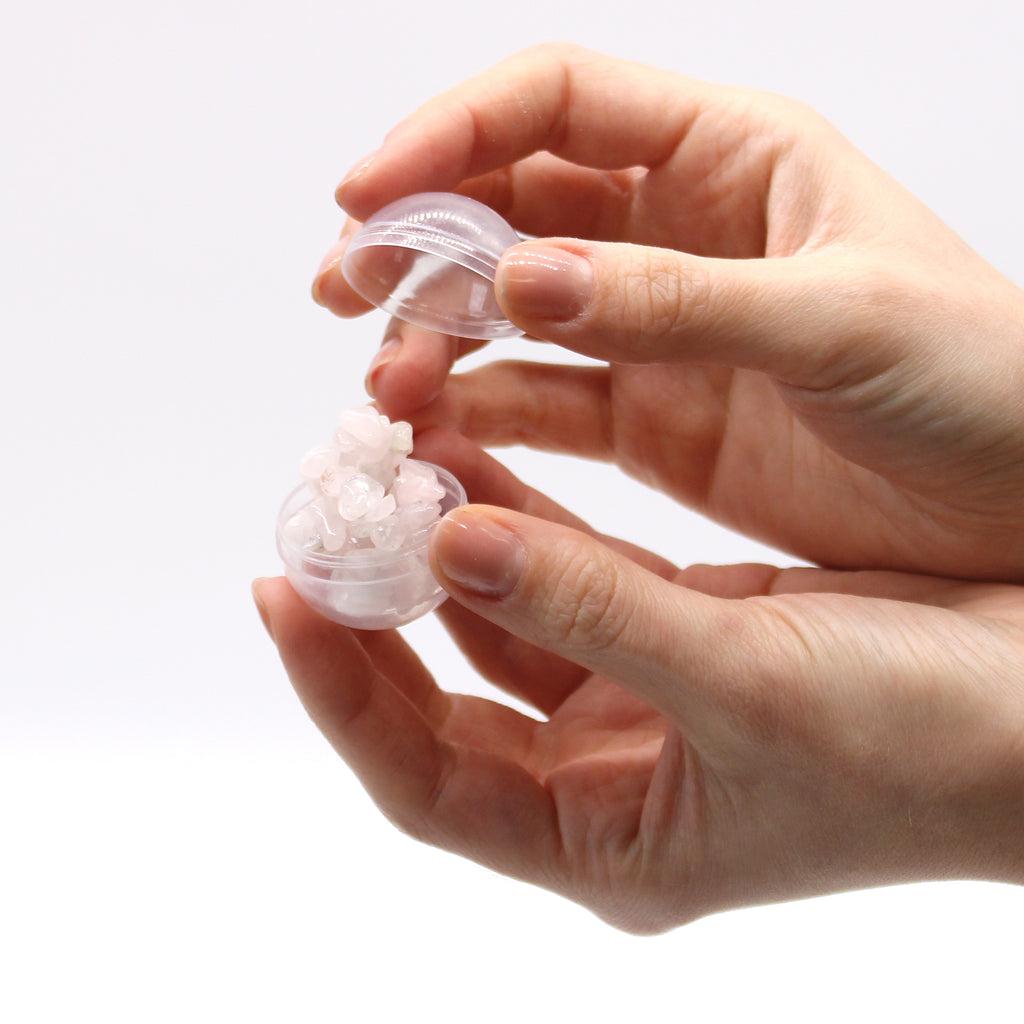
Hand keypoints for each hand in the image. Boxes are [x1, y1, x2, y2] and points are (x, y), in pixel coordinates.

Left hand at [255, 433, 1023, 932]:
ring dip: (447, 551)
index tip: (285, 596)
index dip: (345, 693)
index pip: (428, 780)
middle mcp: (612, 780)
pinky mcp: (679, 637)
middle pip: (447, 704)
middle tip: (321, 526)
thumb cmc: (926, 742)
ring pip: (504, 626)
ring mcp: (641, 705)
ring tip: (392, 468)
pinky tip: (482, 461)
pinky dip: (521, 523)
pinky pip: (568, 578)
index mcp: (611, 840)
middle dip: (378, 619)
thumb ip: (592, 610)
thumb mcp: (747, 684)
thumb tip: (453, 543)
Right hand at [314, 44, 1023, 581]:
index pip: (558, 105)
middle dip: (421, 240)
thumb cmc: (978, 381)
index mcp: (732, 160)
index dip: (451, 135)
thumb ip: (679, 301)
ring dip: (440, 336)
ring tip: (387, 388)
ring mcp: (657, 329)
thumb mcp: (839, 319)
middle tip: (346, 291)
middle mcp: (678, 232)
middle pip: (512, 205)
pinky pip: (548, 401)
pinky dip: (487, 412)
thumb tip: (522, 282)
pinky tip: (442, 434)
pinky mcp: (656, 420)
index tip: (368, 195)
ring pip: (515, 310)